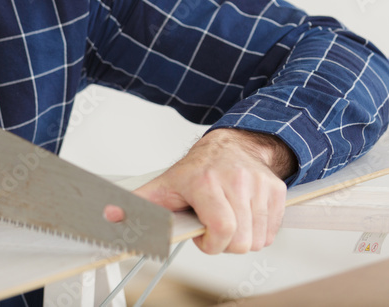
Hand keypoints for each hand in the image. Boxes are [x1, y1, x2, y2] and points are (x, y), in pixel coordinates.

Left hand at [133, 129, 295, 254]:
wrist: (230, 144)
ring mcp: (259, 184)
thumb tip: (111, 216)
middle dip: (226, 243)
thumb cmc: (197, 169)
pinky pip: (272, 231)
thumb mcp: (164, 186)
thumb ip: (139, 205)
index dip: (213, 243)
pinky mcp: (276, 189)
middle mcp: (236, 180)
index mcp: (206, 181)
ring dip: (242, 237)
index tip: (204, 237)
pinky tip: (244, 215)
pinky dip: (258, 231)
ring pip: (258, 239)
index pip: (222, 229)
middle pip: (242, 241)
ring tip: (228, 218)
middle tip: (215, 226)